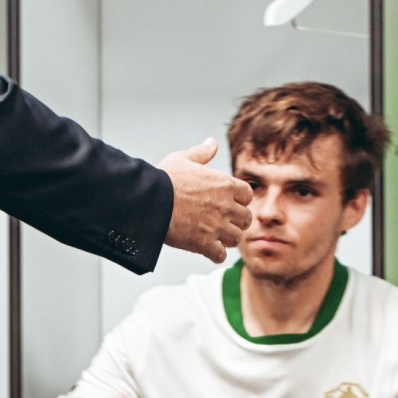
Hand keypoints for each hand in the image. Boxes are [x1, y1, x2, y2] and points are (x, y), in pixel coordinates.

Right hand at [160, 138, 252, 263]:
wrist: (149, 200)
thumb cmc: (164, 179)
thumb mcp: (183, 159)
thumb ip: (201, 153)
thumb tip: (211, 143)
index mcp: (224, 184)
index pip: (247, 195)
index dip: (240, 200)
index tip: (230, 203)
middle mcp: (225, 205)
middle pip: (245, 218)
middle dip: (236, 221)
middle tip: (224, 223)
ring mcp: (216, 226)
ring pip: (235, 238)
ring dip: (227, 239)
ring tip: (216, 238)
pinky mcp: (204, 243)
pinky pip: (220, 255)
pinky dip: (215, 254)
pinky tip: (207, 250)